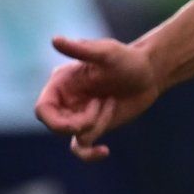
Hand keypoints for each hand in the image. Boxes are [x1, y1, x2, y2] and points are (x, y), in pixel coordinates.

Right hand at [37, 31, 158, 159]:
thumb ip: (80, 49)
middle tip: (103, 103)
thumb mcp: (106, 52)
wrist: (150, 73)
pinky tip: (105, 151)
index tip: (77, 122)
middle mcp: (66, 100)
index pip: (43, 110)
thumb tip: (54, 40)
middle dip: (81, 123)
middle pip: (57, 126)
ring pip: (76, 137)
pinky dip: (89, 154)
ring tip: (111, 102)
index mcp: (61, 83)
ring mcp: (79, 115)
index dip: (54, 121)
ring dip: (98, 124)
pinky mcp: (94, 127)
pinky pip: (81, 148)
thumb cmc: (127, 58)